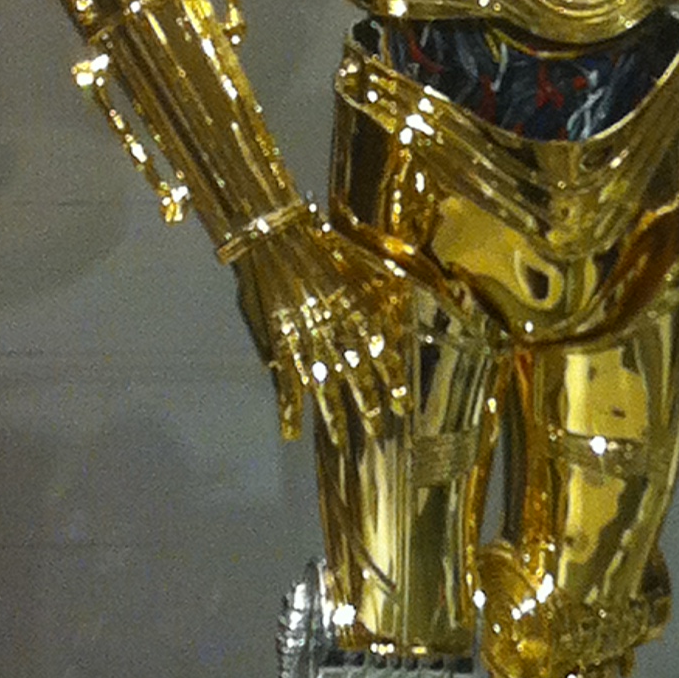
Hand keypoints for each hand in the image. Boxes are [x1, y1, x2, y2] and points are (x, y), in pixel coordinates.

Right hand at [226, 206, 410, 443]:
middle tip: (377, 428)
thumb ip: (374, 299)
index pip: (381, 354)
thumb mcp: (358, 270)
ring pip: (325, 387)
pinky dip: (288, 409)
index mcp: (358, 314)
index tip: (403, 404)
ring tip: (343, 441)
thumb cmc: (317, 248)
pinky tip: (289, 431)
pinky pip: (284, 383)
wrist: (275, 236)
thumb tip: (393, 323)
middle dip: (367, 403)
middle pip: (357, 377)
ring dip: (334, 416)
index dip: (392, 381)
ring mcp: (306, 340)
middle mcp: (337, 332)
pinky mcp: (278, 344)